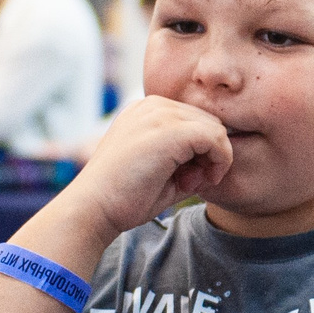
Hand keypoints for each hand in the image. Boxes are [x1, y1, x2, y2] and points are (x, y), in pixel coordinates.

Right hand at [58, 97, 232, 240]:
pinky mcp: (170, 131)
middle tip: (193, 183)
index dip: (201, 150)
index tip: (188, 178)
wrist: (93, 206)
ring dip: (215, 158)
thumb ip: (187, 160)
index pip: (194, 121)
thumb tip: (218, 159)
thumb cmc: (123, 196)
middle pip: (207, 121)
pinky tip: (202, 181)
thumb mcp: (160, 171)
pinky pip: (216, 137)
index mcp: (146, 111)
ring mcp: (160, 115)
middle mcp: (152, 106)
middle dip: (209, 153)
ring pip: (214, 127)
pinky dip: (220, 160)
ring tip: (193, 183)